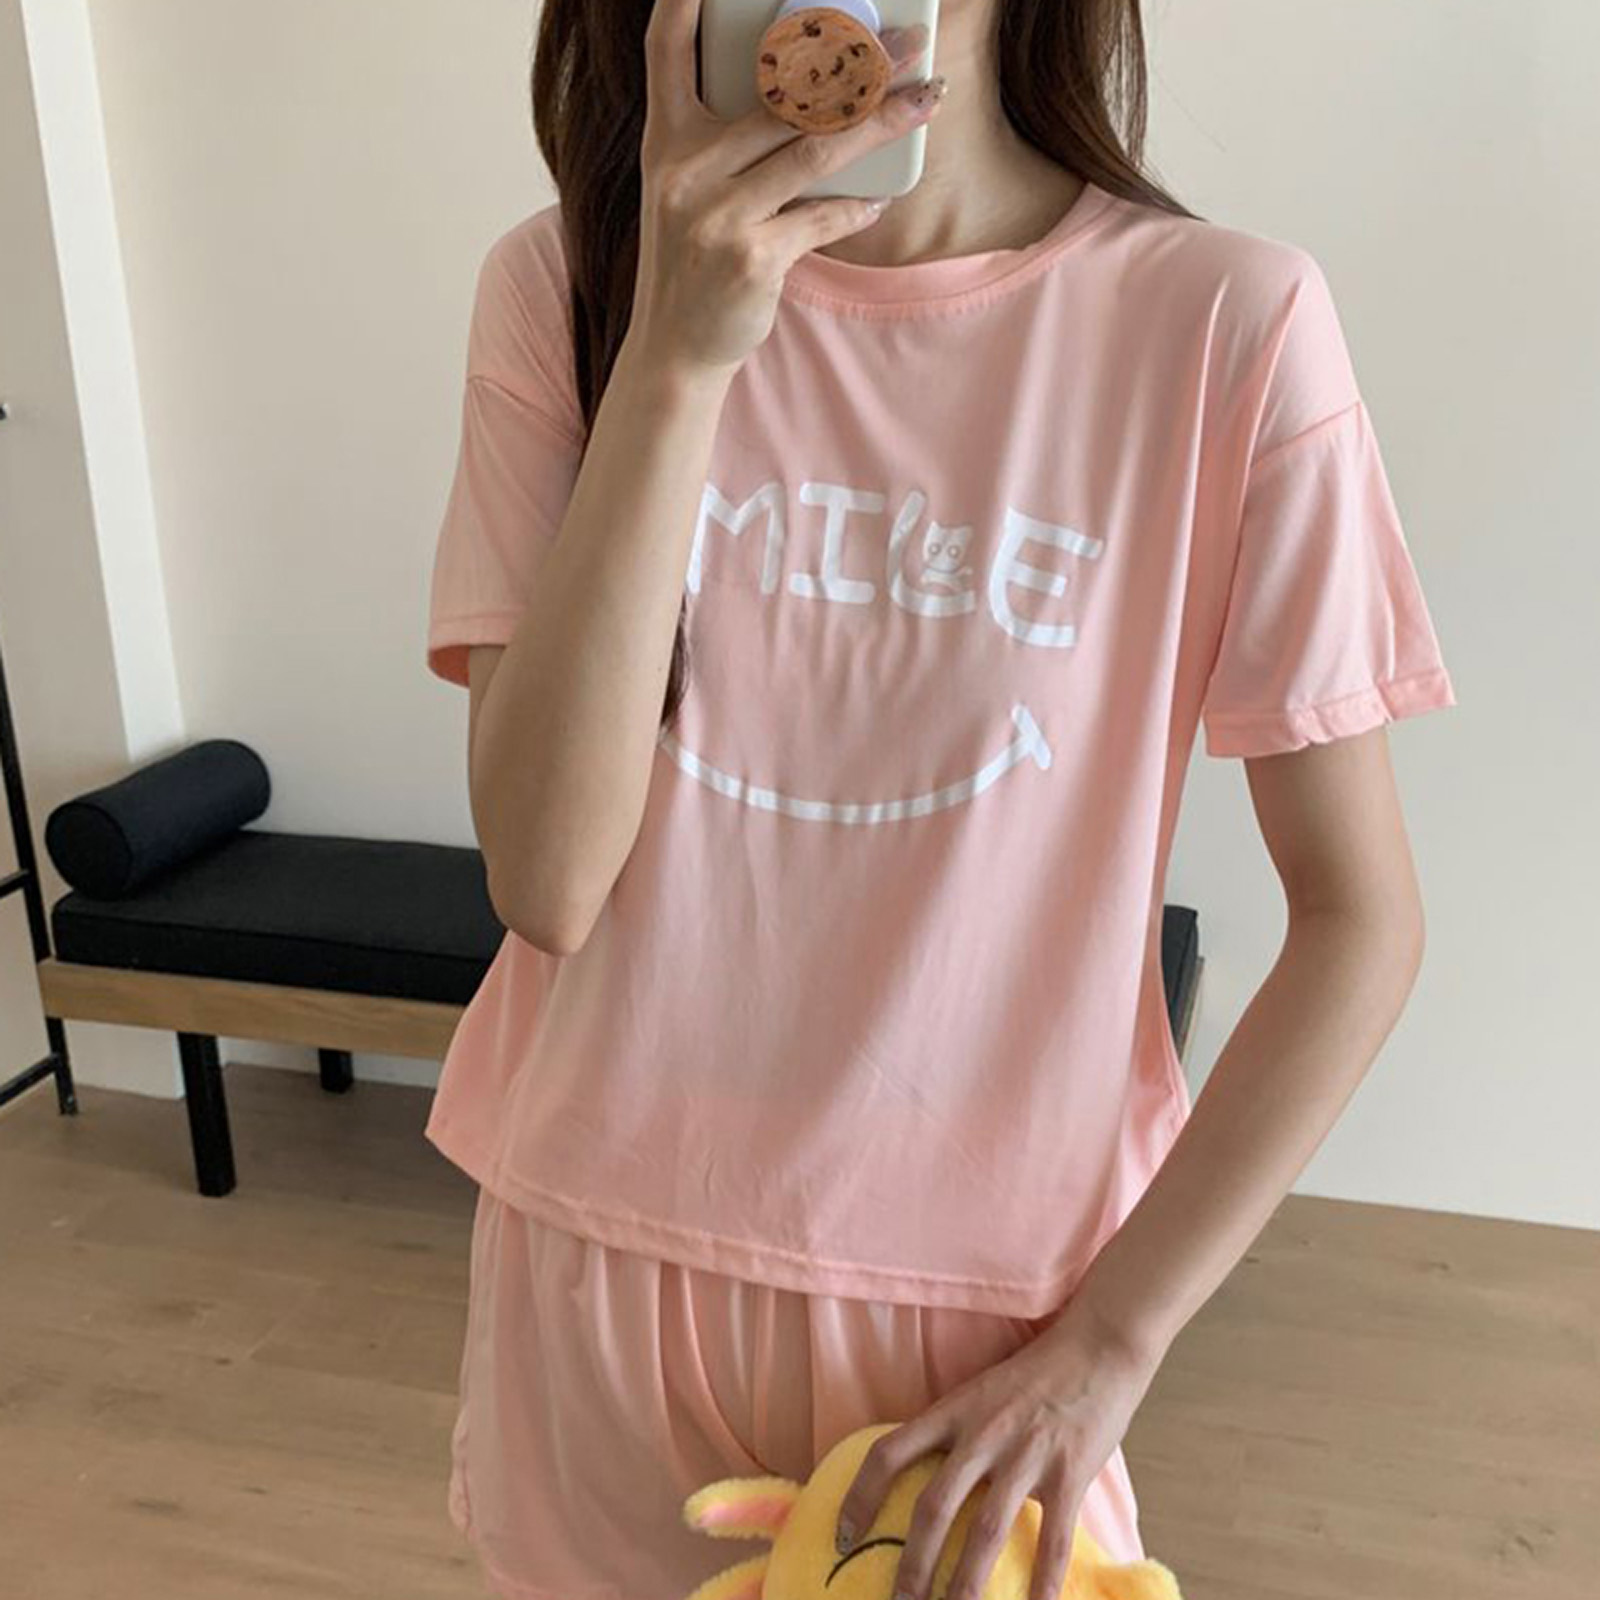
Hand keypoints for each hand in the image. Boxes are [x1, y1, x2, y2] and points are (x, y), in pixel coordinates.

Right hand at [631, 0, 943, 374]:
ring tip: (925, 99)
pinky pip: (823, 216)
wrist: (674, 351)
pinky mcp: (751, 258)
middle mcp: (685, 169)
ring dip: (881, 121)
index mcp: (666, 142)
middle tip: (909, 41)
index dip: (684, 1)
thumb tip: (820, 100)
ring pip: (815, 149)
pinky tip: (880, 200)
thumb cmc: (694, 265)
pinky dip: (857, 208)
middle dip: (856, 61)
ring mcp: (717, 215)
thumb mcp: (690, 194)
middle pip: (782, 94)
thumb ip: (730, 147)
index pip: (666, 50)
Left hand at [831, 1302, 1162, 1599]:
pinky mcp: (1069, 1473)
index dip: (859, 1496)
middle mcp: (982, 1433)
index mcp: (953, 1410)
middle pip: (933, 1506)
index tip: (842, 1536)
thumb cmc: (1035, 1376)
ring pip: (985, 1530)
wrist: (1097, 1348)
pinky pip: (1052, 1539)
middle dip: (912, 1565)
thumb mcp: (979, 1393)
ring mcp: (1026, 1454)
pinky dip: (1042, 1583)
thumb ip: (954, 1433)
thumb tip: (920, 1482)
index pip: (889, 1452)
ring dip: (965, 1584)